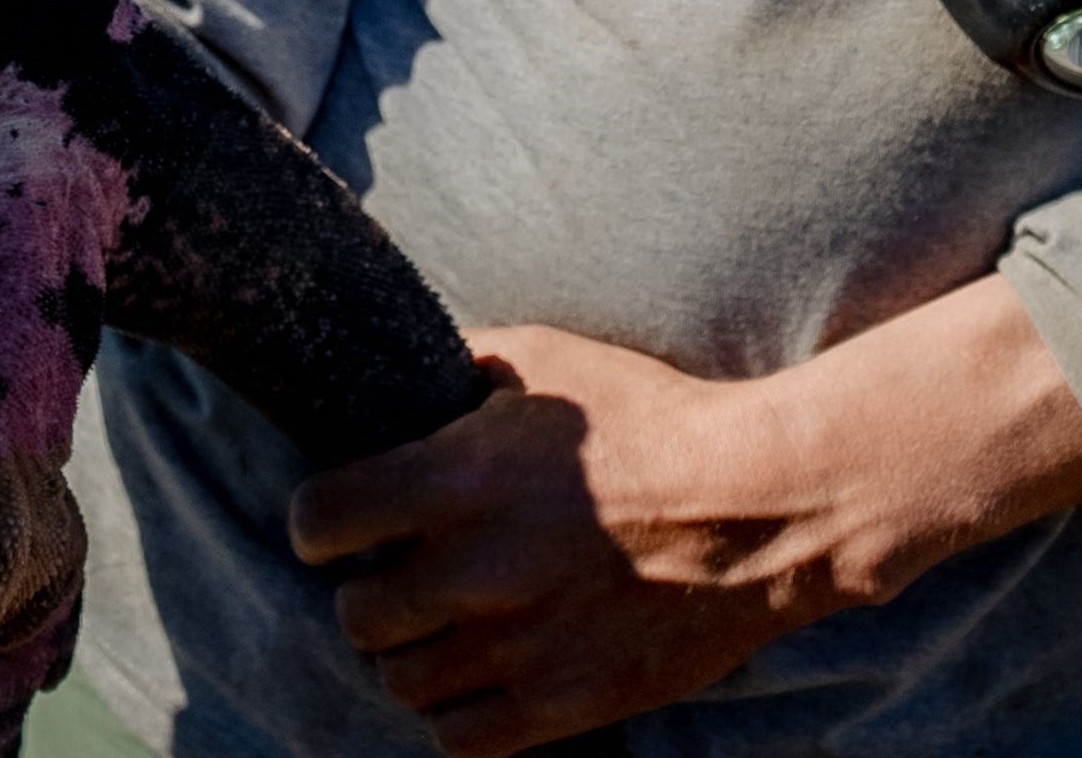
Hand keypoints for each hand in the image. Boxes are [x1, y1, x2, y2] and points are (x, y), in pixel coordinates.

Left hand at [287, 276, 1081, 755]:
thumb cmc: (653, 419)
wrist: (761, 507)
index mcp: (455, 479)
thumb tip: (409, 364)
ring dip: (410, 655)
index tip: (339, 524)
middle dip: (367, 594)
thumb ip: (466, 366)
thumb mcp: (550, 360)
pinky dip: (455, 714)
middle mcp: (473, 569)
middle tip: (398, 577)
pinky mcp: (562, 703)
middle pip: (355, 615)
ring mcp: (517, 646)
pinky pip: (459, 739)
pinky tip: (477, 676)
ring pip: (401, 682)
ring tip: (439, 628)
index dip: (322, 523)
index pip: (320, 521)